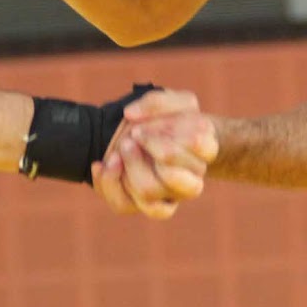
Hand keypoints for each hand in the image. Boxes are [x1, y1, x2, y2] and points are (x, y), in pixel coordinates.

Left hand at [92, 90, 217, 218]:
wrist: (142, 136)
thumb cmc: (165, 119)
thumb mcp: (170, 101)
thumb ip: (157, 101)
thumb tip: (131, 114)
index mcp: (205, 151)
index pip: (196, 143)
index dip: (168, 130)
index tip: (150, 121)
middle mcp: (191, 179)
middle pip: (171, 176)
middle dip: (146, 150)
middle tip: (133, 134)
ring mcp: (167, 197)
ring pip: (147, 193)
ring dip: (127, 166)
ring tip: (118, 151)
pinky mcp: (141, 205)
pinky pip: (123, 205)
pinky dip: (108, 183)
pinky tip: (101, 164)